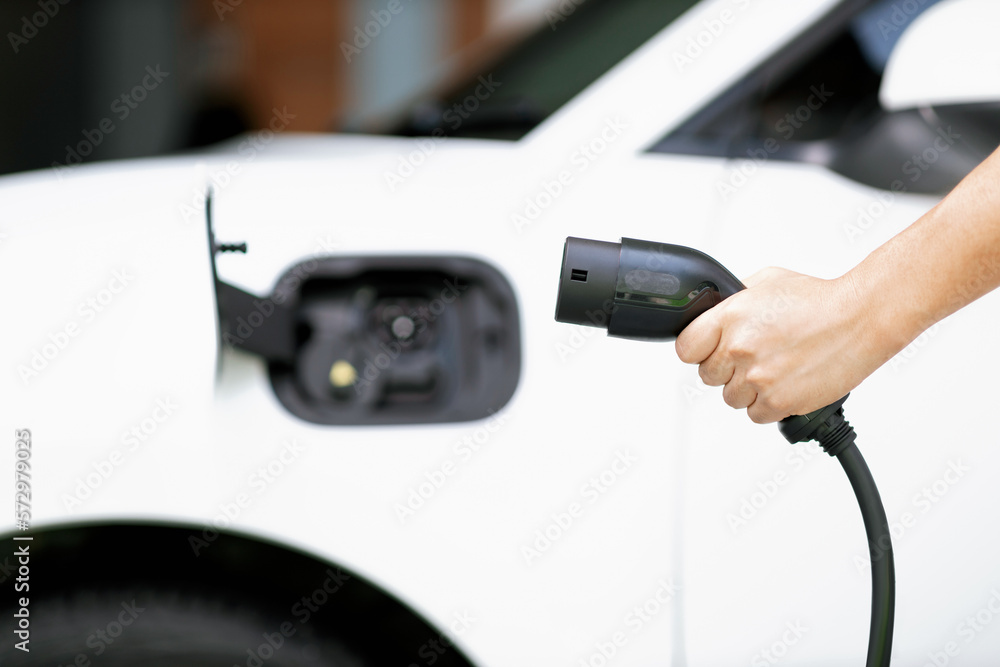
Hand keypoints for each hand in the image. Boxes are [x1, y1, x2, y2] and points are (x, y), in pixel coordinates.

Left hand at [674, 267, 887, 423]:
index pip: (686, 349)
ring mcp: (758, 377)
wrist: (861, 318)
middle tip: (754, 356)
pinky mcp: (779, 401)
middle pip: (708, 376)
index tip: (709, 350)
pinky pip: (755, 414)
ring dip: (749, 388)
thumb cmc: (819, 299)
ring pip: (732, 398)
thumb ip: (734, 301)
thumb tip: (714, 313)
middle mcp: (739, 348)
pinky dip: (769, 404)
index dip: (698, 350)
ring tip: (776, 367)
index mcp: (730, 317)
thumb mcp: (767, 282)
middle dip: (726, 369)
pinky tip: (786, 382)